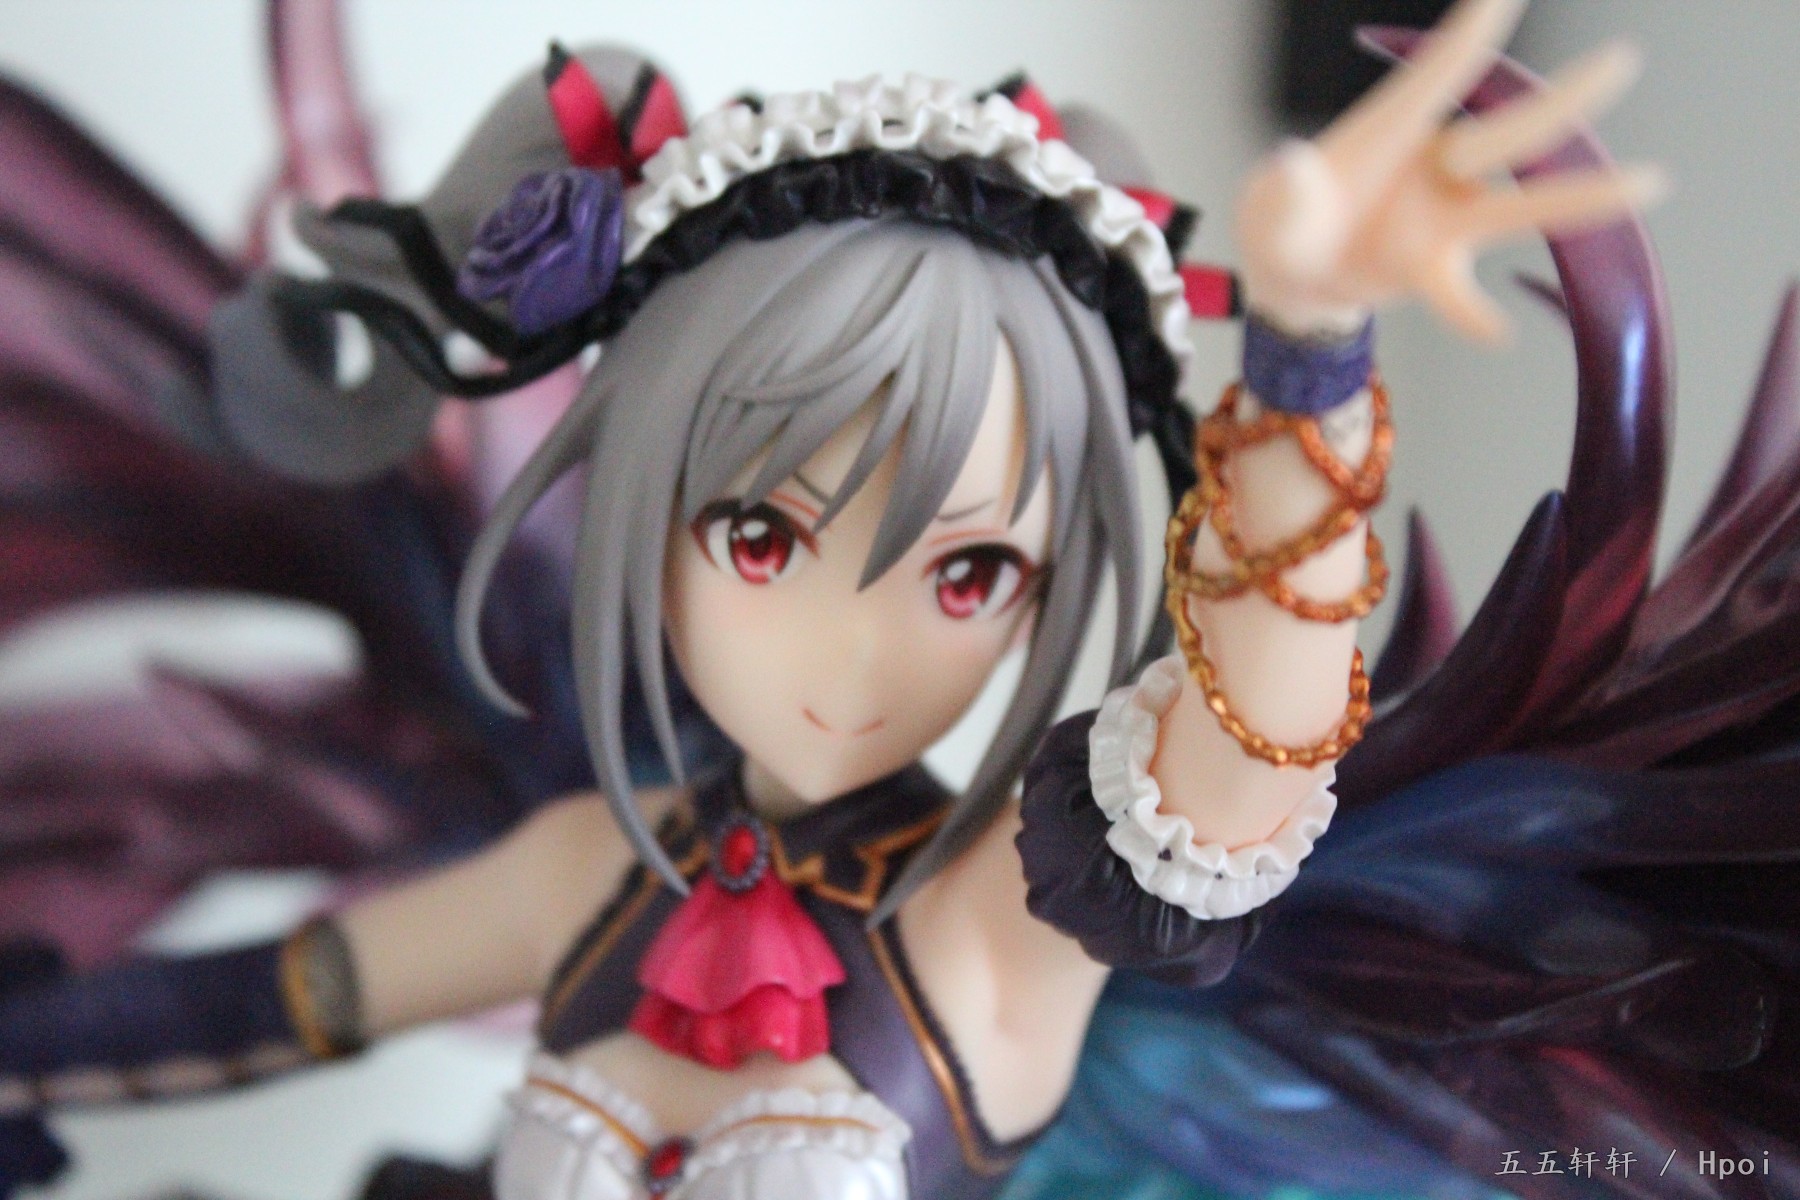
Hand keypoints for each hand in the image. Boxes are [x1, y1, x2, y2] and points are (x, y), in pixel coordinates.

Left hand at [1235, 0, 1663, 339]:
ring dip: (1580, 198)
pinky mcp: (1435, 263)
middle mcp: (1431, 164)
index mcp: (1387, 130)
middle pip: (1504, 133)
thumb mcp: (1268, 203)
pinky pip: (1461, 295)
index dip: (1471, 35)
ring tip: (1651, 182)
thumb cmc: (1281, 219)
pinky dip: (1474, 315)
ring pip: (1518, 206)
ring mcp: (1442, 214)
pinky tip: (1497, 334)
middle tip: (1622, 60)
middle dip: (1560, 101)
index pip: (1436, 76)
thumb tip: (1293, 162)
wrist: (1290, 278)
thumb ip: (1285, 188)